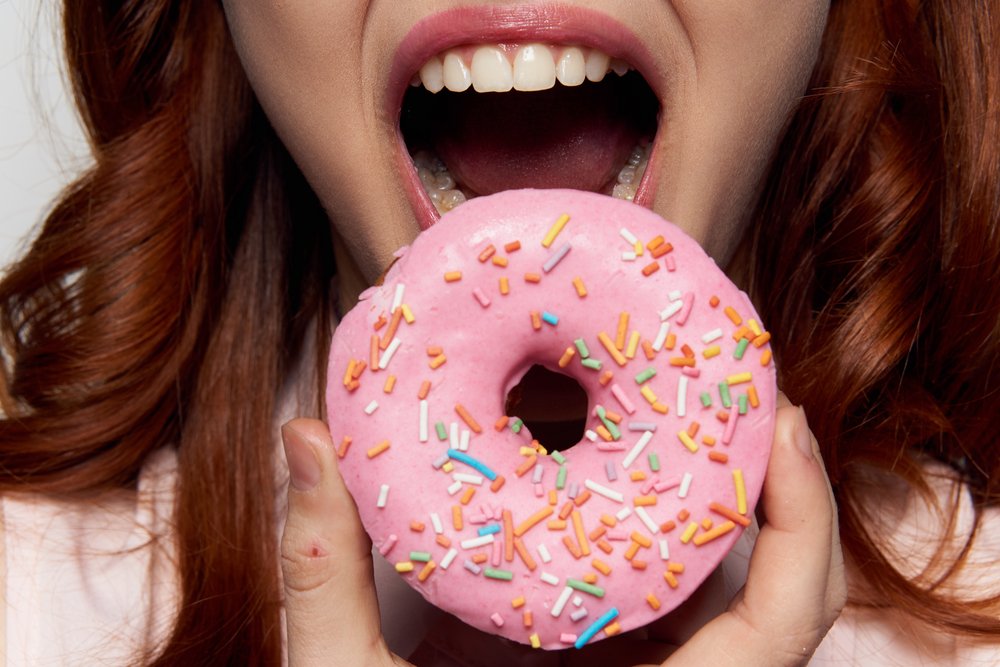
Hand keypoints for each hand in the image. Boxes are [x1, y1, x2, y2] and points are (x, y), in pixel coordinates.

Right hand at [279, 395, 843, 666]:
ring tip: (721, 420)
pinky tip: (662, 484)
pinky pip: (707, 615)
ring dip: (759, 513)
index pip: (776, 631)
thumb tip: (303, 438)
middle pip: (793, 608)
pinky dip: (706, 543)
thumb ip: (321, 573)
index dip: (802, 523)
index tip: (781, 423)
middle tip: (758, 397)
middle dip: (798, 496)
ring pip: (759, 612)